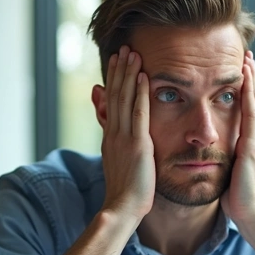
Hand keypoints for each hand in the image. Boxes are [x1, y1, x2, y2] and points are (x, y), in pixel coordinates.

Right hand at [99, 46, 154, 225]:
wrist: (122, 208)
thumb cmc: (125, 191)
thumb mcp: (118, 163)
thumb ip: (116, 143)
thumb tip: (116, 137)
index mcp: (111, 137)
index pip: (112, 101)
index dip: (114, 80)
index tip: (117, 61)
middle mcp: (114, 133)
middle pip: (116, 94)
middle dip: (119, 70)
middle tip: (123, 47)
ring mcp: (124, 137)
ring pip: (124, 98)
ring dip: (128, 73)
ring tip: (131, 52)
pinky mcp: (137, 144)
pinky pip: (138, 113)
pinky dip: (139, 93)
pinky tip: (143, 76)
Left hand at [221, 51, 254, 230]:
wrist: (251, 217)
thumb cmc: (237, 203)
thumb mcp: (227, 178)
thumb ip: (222, 165)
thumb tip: (208, 162)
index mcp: (248, 147)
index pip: (246, 114)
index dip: (243, 94)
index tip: (239, 75)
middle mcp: (254, 140)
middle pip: (252, 103)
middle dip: (249, 80)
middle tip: (246, 57)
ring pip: (253, 102)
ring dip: (250, 80)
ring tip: (248, 59)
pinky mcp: (251, 145)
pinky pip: (250, 112)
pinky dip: (248, 93)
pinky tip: (245, 78)